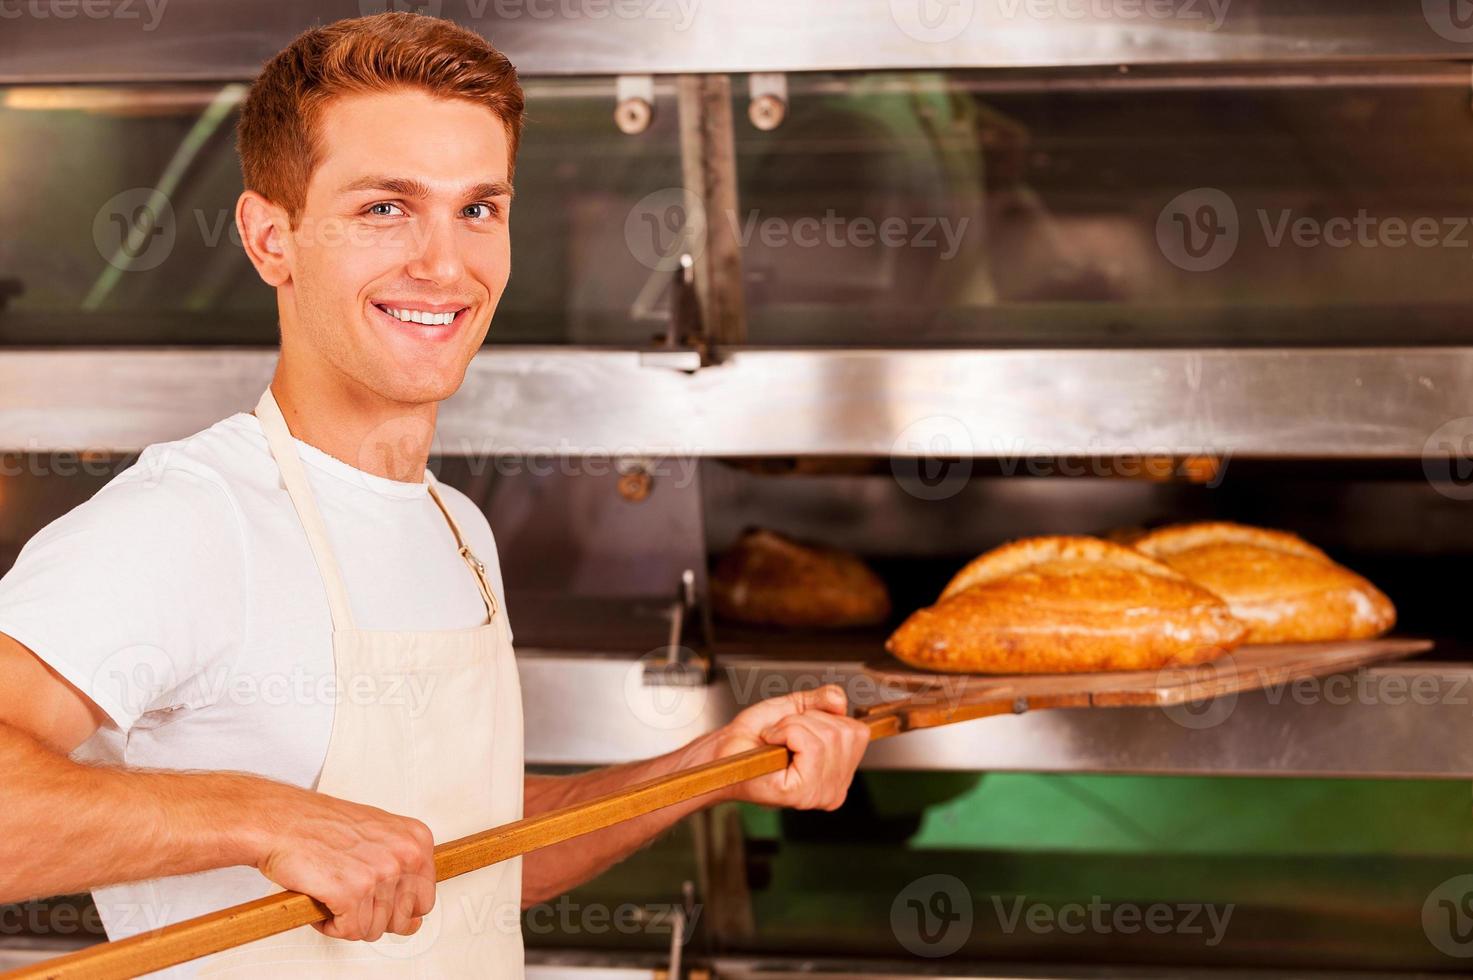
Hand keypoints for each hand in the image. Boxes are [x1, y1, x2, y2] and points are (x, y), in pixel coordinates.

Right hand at [248, 785, 435, 941]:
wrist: (283, 821)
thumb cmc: (322, 826)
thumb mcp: (378, 835)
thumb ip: (400, 868)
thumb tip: (413, 915)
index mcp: (416, 840)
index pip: (425, 899)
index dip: (398, 908)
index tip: (378, 900)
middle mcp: (404, 856)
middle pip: (402, 920)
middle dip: (374, 918)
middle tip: (351, 900)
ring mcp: (380, 874)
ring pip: (374, 929)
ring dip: (348, 921)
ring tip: (333, 895)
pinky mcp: (352, 893)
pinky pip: (349, 931)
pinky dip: (330, 926)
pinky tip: (322, 903)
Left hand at [709, 684, 870, 809]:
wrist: (725, 750)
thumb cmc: (754, 736)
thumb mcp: (795, 709)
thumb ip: (823, 700)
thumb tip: (841, 702)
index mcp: (839, 774)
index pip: (859, 733)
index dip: (826, 718)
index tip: (799, 728)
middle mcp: (834, 789)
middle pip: (845, 733)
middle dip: (809, 720)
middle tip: (783, 733)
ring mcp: (819, 794)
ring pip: (828, 737)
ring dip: (793, 726)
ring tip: (776, 739)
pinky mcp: (801, 793)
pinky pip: (810, 745)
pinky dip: (786, 732)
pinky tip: (772, 743)